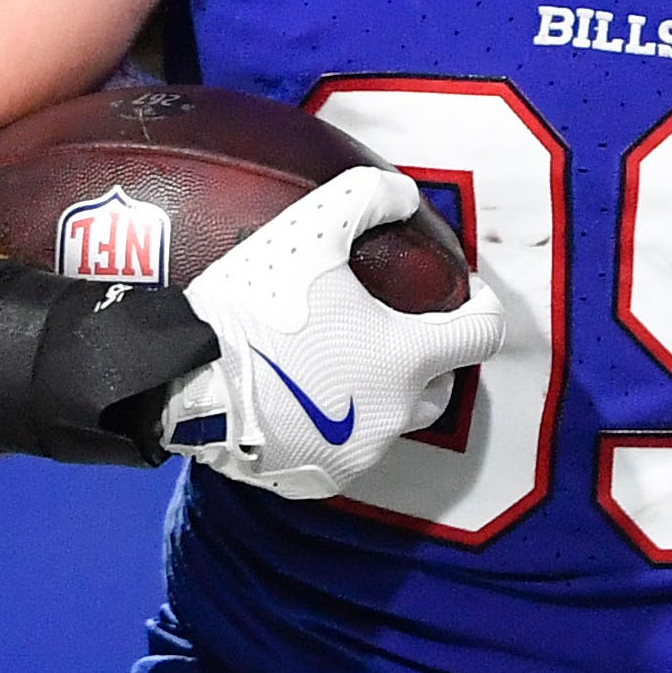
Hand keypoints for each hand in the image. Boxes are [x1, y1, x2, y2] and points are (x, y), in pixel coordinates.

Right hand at [165, 166, 502, 499]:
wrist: (188, 383)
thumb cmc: (255, 309)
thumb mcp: (309, 231)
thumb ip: (367, 198)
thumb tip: (403, 195)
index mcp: (405, 358)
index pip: (483, 333)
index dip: (482, 306)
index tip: (464, 292)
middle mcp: (393, 414)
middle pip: (441, 384)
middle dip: (432, 356)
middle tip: (393, 325)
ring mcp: (358, 453)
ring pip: (390, 418)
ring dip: (378, 390)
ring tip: (337, 357)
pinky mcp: (320, 478)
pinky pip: (345, 447)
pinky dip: (337, 423)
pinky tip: (304, 394)